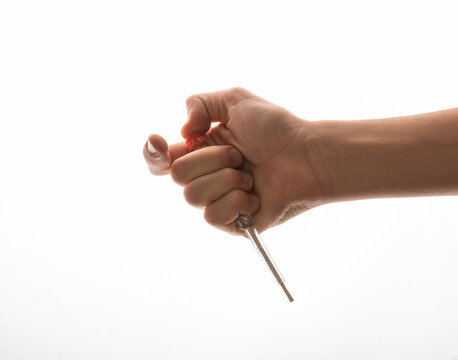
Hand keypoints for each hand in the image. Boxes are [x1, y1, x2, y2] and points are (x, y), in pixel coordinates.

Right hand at [144, 87, 324, 234]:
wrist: (305, 155)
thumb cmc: (276, 127)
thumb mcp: (235, 100)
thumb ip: (200, 103)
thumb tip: (183, 132)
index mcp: (201, 150)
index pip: (161, 160)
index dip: (153, 153)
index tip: (161, 142)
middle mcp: (206, 176)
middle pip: (178, 176)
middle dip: (211, 160)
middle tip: (239, 155)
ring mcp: (219, 200)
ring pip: (193, 196)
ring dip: (227, 180)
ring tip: (250, 175)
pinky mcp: (232, 223)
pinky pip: (213, 216)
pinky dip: (236, 202)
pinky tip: (255, 196)